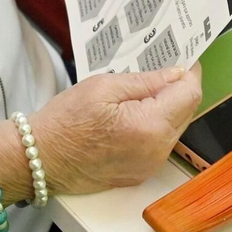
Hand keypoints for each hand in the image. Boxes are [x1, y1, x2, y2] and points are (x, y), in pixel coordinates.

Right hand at [29, 66, 202, 194]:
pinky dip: (155, 126)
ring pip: (175, 128)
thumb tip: (175, 74)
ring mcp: (150, 165)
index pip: (189, 95)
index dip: (190, 73)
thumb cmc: (65, 120)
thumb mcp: (103, 86)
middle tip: (162, 69)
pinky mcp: (141, 173)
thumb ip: (145, 81)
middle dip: (179, 89)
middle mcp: (157, 150)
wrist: (41, 159)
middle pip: (186, 112)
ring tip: (143, 90)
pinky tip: (135, 113)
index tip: (184, 58)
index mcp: (150, 126)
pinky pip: (160, 143)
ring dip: (167, 108)